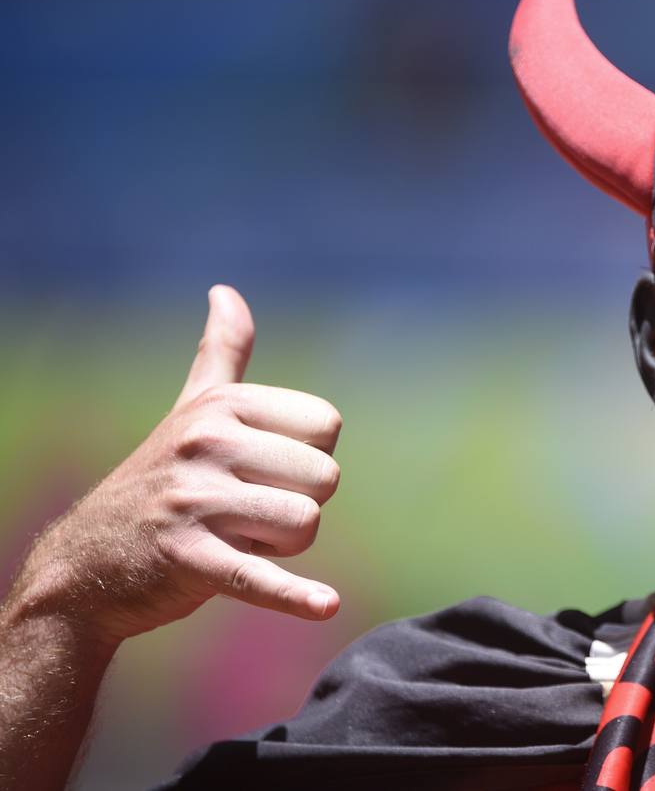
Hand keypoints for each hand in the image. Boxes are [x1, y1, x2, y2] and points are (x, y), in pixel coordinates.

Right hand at [20, 285, 342, 645]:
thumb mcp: (190, 410)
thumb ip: (220, 353)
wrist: (86, 565)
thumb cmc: (159, 482)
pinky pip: (260, 576)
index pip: (326, 425)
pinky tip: (323, 604)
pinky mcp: (190, 562)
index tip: (260, 471)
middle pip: (326, 477)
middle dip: (299, 503)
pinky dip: (294, 596)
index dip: (305, 458)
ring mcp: (195, 502)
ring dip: (285, 546)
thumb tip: (227, 292)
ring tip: (238, 541)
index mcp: (220, 407)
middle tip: (247, 513)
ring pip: (307, 523)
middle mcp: (206, 444)